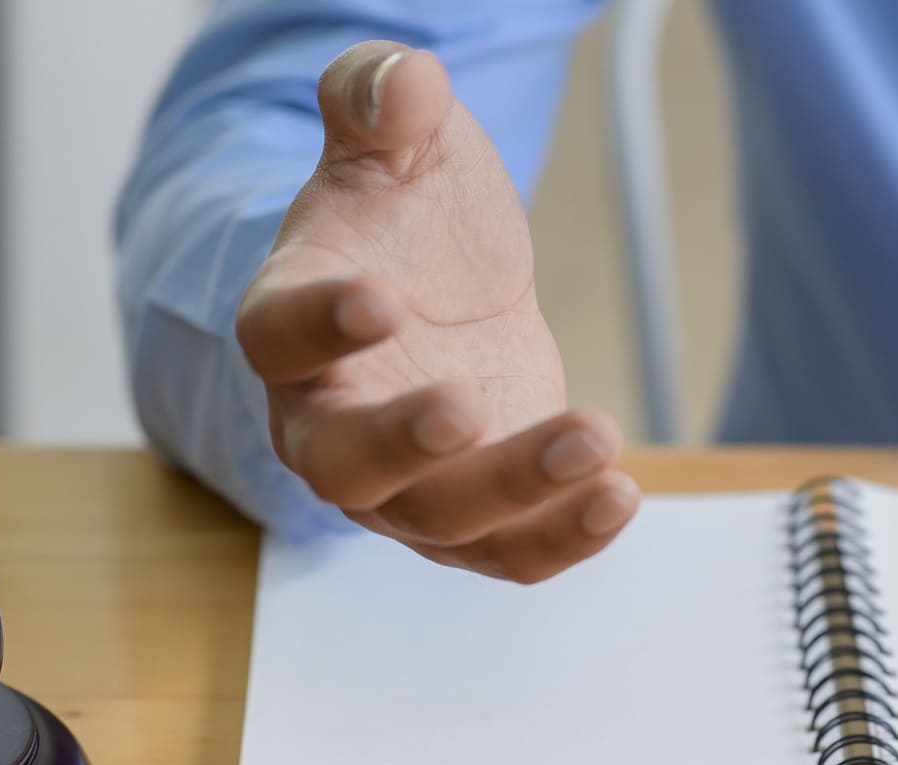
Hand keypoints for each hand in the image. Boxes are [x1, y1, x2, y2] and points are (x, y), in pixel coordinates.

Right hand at [236, 42, 639, 581]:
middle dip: (404, 444)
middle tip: (466, 407)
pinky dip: (562, 540)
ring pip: (439, 519)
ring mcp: (397, 483)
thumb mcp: (395, 144)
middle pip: (343, 464)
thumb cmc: (401, 218)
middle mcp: (324, 420)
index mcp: (288, 322)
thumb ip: (381, 100)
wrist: (438, 288)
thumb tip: (403, 77)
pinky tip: (619, 494)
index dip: (320, 324)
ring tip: (597, 438)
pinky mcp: (471, 515)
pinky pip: (505, 554)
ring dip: (518, 489)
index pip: (278, 334)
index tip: (379, 299)